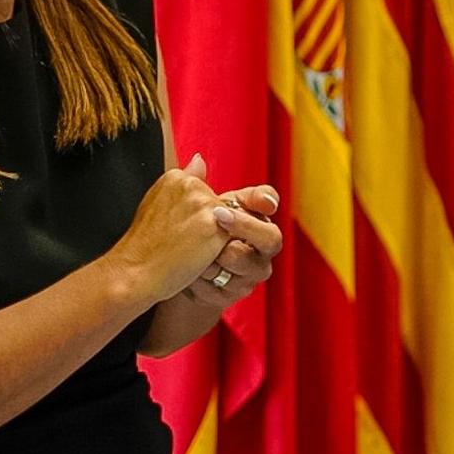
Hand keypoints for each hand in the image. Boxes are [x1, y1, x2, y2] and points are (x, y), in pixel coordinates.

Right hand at [106, 154, 231, 303]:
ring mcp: (203, 202)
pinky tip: (198, 257)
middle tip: (182, 243)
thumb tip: (200, 159)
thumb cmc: (143, 247)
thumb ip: (182, 182)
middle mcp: (190, 184)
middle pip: (220, 205)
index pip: (204, 194)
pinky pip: (233, 236)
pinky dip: (221, 249)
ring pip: (229, 220)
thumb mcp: (156, 204)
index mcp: (175, 177)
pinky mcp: (215, 223)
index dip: (194, 218)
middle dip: (208, 226)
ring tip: (188, 250)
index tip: (175, 231)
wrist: (131, 274)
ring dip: (216, 237)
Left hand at [187, 183, 282, 309]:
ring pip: (246, 264)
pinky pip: (226, 286)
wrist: (182, 276)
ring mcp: (253, 271)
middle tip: (218, 217)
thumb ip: (201, 188)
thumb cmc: (195, 237)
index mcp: (255, 217)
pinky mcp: (238, 294)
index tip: (254, 199)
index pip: (268, 203)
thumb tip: (197, 159)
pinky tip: (190, 275)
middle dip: (245, 227)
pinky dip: (203, 280)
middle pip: (271, 237)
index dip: (264, 200)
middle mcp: (263, 246)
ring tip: (195, 256)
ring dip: (216, 258)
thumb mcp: (197, 212)